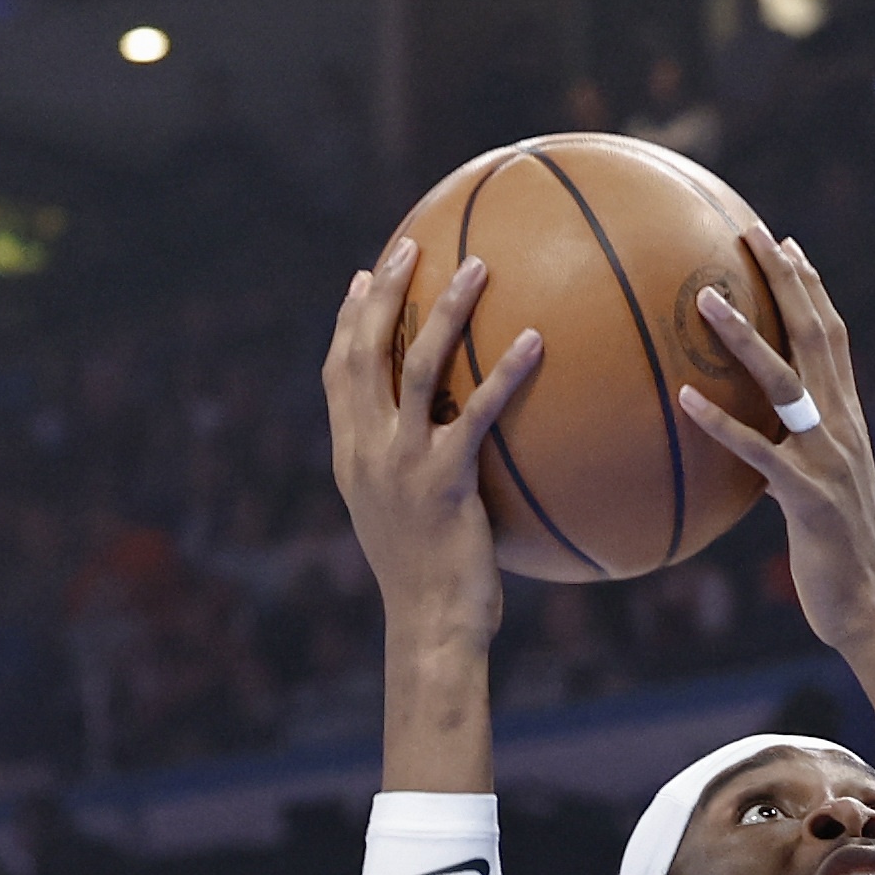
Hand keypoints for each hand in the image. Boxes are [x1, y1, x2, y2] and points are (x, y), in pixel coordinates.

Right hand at [321, 237, 543, 658]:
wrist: (430, 627)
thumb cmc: (431, 586)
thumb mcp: (412, 523)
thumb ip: (419, 477)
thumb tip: (455, 448)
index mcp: (352, 457)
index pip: (339, 373)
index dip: (348, 322)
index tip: (362, 279)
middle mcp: (367, 451)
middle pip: (365, 352)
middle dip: (383, 294)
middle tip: (409, 247)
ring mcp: (401, 463)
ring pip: (416, 366)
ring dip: (445, 310)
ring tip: (478, 268)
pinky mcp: (444, 480)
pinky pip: (477, 412)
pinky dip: (505, 373)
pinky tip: (535, 341)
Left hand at [681, 232, 874, 650]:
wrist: (872, 610)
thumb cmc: (838, 558)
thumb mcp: (815, 496)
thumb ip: (791, 462)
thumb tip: (759, 448)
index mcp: (848, 421)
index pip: (831, 337)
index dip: (810, 288)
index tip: (784, 244)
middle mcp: (845, 428)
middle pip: (816, 336)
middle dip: (787, 281)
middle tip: (753, 233)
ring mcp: (830, 460)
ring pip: (786, 382)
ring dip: (744, 337)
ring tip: (704, 301)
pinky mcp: (809, 498)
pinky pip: (758, 453)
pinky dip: (722, 424)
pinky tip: (685, 400)